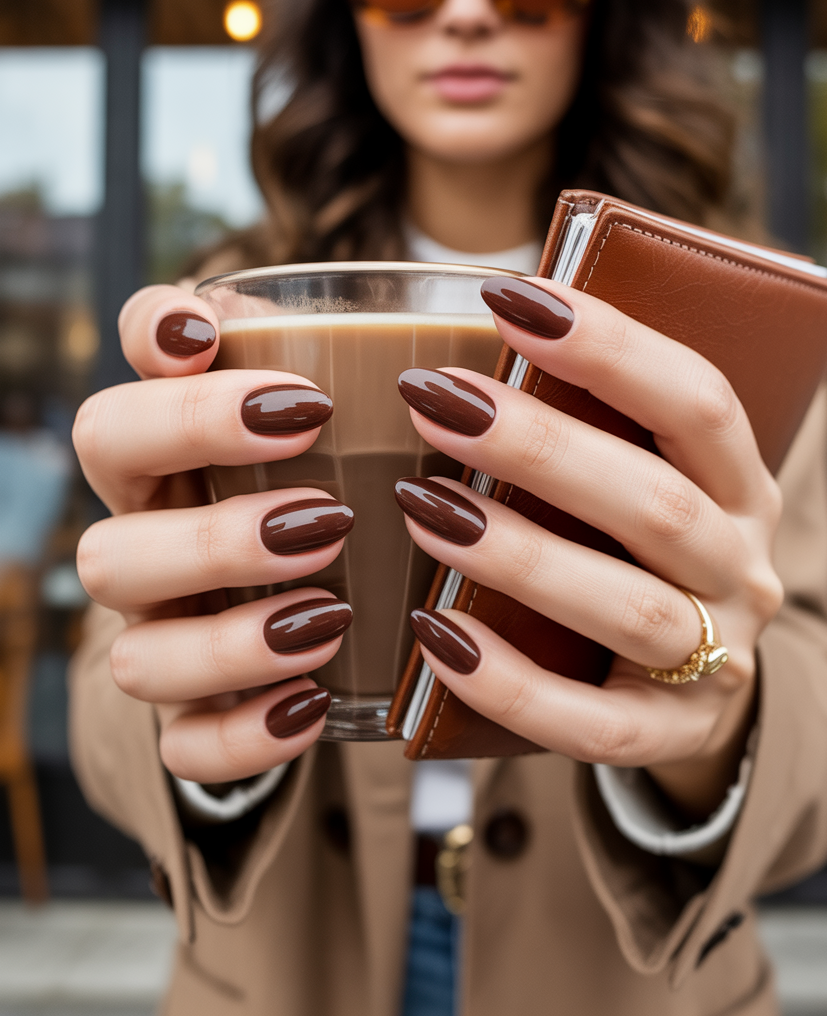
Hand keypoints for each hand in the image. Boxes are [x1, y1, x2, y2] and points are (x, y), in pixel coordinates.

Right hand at [74, 285, 351, 783]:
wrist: (325, 602)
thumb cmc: (341, 480)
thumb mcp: (356, 418)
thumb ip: (376, 366)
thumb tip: (490, 309)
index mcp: (176, 461)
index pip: (123, 393)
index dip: (142, 361)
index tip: (204, 335)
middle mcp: (150, 543)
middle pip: (106, 533)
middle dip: (209, 526)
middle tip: (320, 506)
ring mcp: (166, 635)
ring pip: (134, 651)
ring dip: (230, 635)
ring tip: (330, 611)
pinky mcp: (194, 714)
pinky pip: (185, 746)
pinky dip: (245, 732)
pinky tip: (316, 701)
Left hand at [396, 277, 782, 819]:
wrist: (698, 684)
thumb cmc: (643, 548)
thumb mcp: (649, 475)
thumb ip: (593, 423)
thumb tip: (474, 343)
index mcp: (740, 484)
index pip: (697, 400)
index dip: (611, 346)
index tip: (510, 298)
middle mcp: (740, 568)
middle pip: (657, 504)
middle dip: (541, 449)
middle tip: (435, 402)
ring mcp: (715, 661)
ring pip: (627, 609)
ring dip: (519, 556)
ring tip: (419, 506)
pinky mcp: (664, 733)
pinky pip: (588, 722)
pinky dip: (509, 683)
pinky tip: (435, 636)